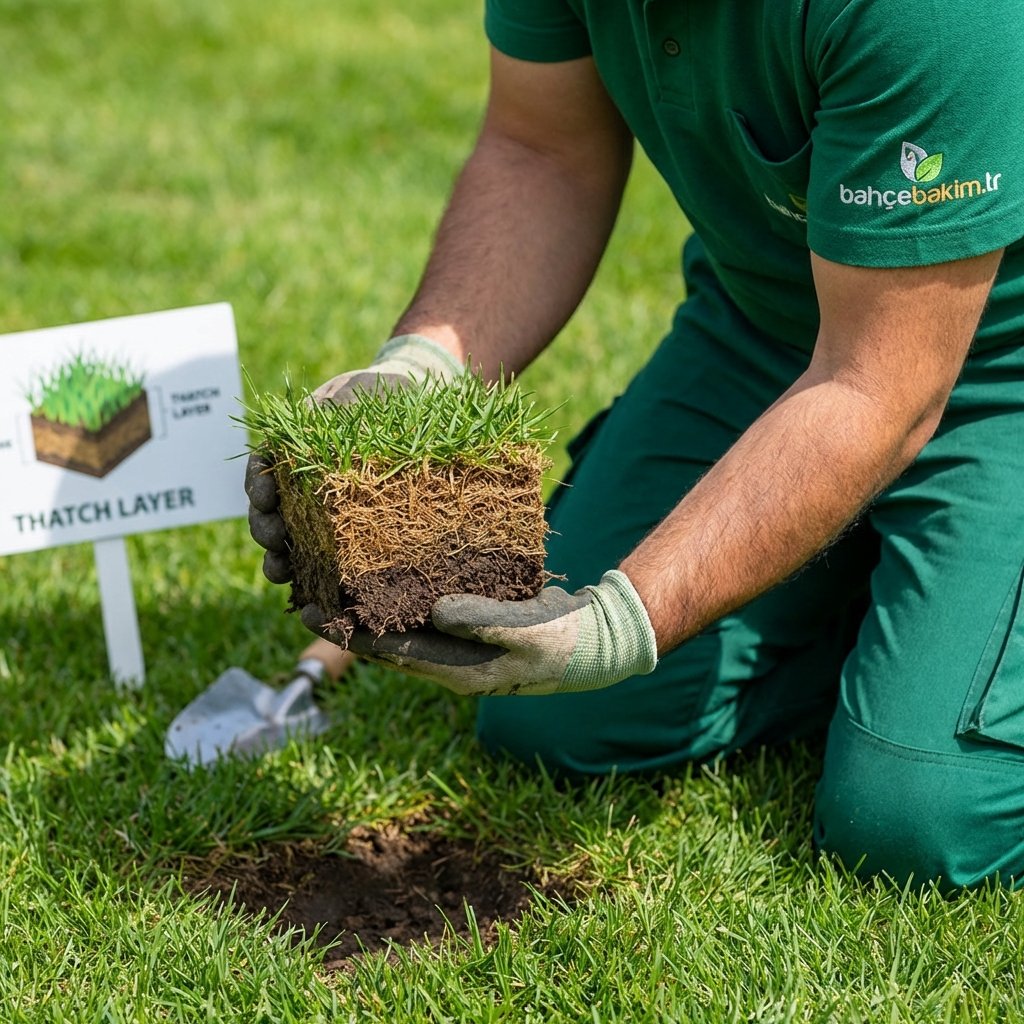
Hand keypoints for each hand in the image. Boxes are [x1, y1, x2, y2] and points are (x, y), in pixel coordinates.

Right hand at [245, 334, 462, 586]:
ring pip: (290, 548)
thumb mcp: (355, 394)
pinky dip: (317, 586)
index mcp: (292, 455)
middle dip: (264, 529)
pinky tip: (317, 601)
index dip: (257, 485)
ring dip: (280, 562)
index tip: (265, 493)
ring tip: (282, 573)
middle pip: (268, 516)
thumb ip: (334, 405)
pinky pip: (327, 569)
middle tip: (274, 537)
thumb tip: (323, 414)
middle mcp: (300, 492)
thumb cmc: (379, 399)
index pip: (261, 472)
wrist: (414, 413)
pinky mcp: (349, 546)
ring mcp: (322, 521)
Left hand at [321, 570, 658, 696]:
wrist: (596, 643)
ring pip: (400, 628)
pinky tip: (385, 577)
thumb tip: (435, 611)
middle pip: (383, 643)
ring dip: (366, 609)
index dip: (346, 633)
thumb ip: (482, 622)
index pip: (388, 652)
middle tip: (301, 592)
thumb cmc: (563, 641)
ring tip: (332, 583)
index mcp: (457, 671)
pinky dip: (399, 597)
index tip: (308, 610)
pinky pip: (424, 615)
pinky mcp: (470, 628)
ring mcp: (459, 647)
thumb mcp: (526, 631)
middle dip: (344, 622)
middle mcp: (449, 663)